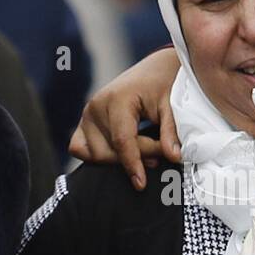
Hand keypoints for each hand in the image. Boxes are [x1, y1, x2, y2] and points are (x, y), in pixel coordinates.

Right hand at [69, 45, 182, 189]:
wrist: (155, 70)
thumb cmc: (164, 85)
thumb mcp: (172, 105)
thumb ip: (170, 131)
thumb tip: (174, 157)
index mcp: (117, 99)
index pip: (122, 141)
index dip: (133, 164)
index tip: (141, 184)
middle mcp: (96, 106)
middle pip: (109, 150)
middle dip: (135, 158)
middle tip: (160, 153)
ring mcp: (87, 114)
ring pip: (95, 154)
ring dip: (120, 159)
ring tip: (146, 151)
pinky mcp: (85, 121)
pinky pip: (79, 149)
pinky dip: (98, 156)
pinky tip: (120, 154)